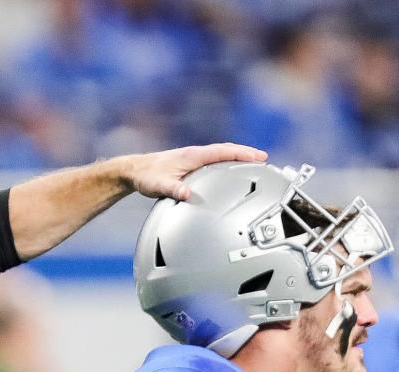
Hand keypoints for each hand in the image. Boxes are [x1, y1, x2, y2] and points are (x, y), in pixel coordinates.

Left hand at [124, 143, 267, 200]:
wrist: (134, 171)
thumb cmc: (147, 176)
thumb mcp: (158, 185)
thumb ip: (173, 189)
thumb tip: (186, 194)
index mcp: (192, 156)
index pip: (223, 151)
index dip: (242, 153)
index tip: (259, 156)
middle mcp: (195, 154)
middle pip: (226, 151)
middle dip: (245, 154)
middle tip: (264, 159)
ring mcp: (193, 158)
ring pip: (220, 154)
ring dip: (237, 157)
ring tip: (253, 163)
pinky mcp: (190, 164)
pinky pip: (213, 160)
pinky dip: (226, 162)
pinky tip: (229, 171)